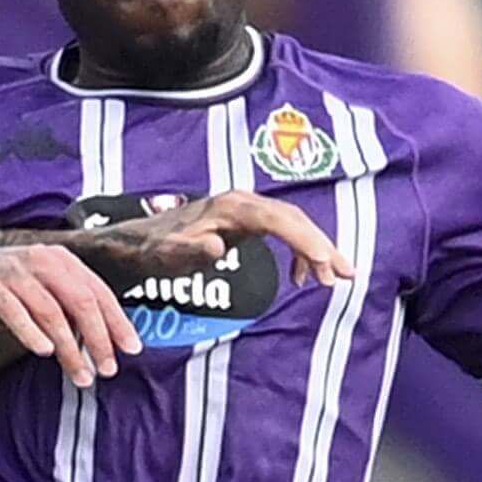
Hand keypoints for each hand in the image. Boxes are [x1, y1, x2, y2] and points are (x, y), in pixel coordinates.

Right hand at [0, 242, 139, 387]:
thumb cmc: (0, 288)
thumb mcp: (40, 293)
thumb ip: (67, 310)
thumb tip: (99, 342)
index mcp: (61, 261)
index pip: (98, 292)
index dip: (117, 321)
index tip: (131, 349)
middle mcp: (42, 260)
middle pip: (81, 300)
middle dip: (98, 338)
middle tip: (107, 369)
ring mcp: (14, 271)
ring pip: (51, 310)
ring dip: (69, 346)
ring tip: (79, 374)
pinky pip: (14, 310)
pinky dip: (31, 332)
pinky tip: (43, 352)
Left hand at [61, 189, 352, 293]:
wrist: (134, 243)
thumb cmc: (149, 252)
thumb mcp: (165, 257)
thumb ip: (190, 252)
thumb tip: (219, 247)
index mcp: (229, 208)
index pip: (279, 220)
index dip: (306, 240)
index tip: (328, 262)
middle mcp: (241, 202)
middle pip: (293, 219)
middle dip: (321, 246)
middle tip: (346, 275)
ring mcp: (243, 209)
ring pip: (291, 224)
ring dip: (315, 250)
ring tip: (334, 280)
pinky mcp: (242, 220)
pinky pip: (281, 230)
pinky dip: (298, 250)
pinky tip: (303, 277)